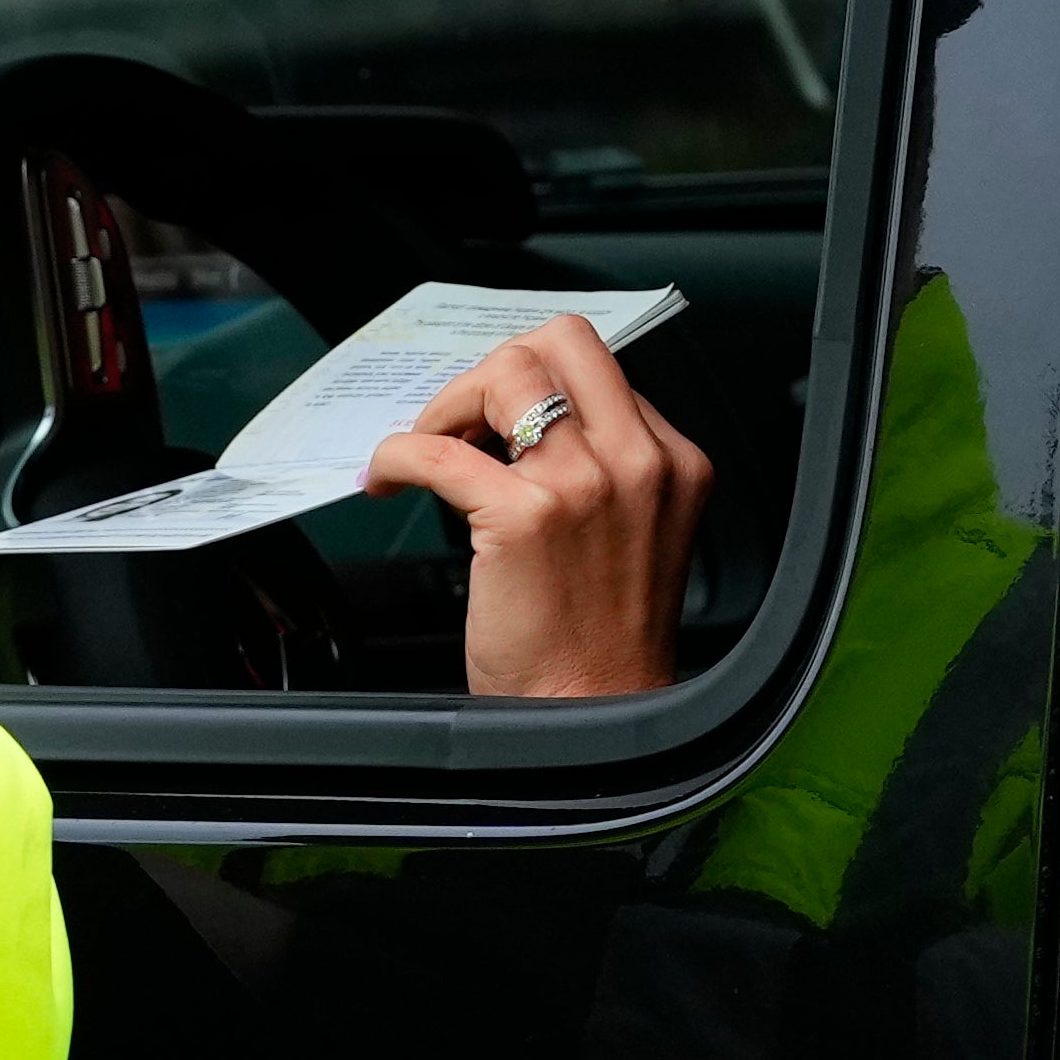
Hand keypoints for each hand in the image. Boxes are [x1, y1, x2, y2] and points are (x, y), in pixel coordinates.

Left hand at [363, 313, 710, 697]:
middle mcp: (640, 462)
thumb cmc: (599, 639)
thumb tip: (516, 417)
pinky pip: (436, 449)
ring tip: (429, 449)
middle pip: (561, 341)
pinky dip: (396, 455)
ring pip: (504, 374)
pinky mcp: (526, 515)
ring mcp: (586, 483)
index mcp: (673, 462)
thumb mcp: (633, 533)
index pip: (599, 368)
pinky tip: (386, 479)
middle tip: (461, 418)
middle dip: (498, 367)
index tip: (495, 416)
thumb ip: (602, 469)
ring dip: (448, 404)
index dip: (536, 384)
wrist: (593, 718)